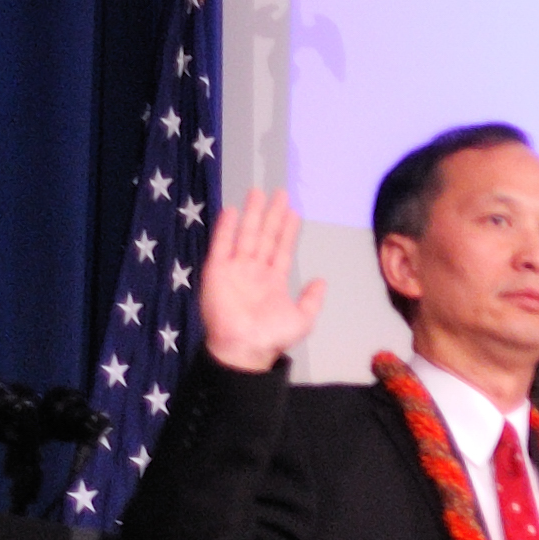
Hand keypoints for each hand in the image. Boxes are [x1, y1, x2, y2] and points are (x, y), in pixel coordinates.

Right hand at [195, 187, 325, 373]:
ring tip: (258, 193)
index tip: (293, 211)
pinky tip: (231, 210)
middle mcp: (254, 270)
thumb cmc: (272, 336)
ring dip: (251, 214)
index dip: (287, 230)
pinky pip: (221, 245)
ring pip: (245, 235)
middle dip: (272, 215)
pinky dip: (225, 228)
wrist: (244, 347)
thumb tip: (321, 280)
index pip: (282, 248)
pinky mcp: (217, 270)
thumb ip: (312, 299)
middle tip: (280, 192)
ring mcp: (235, 268)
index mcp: (273, 279)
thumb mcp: (302, 319)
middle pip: (265, 236)